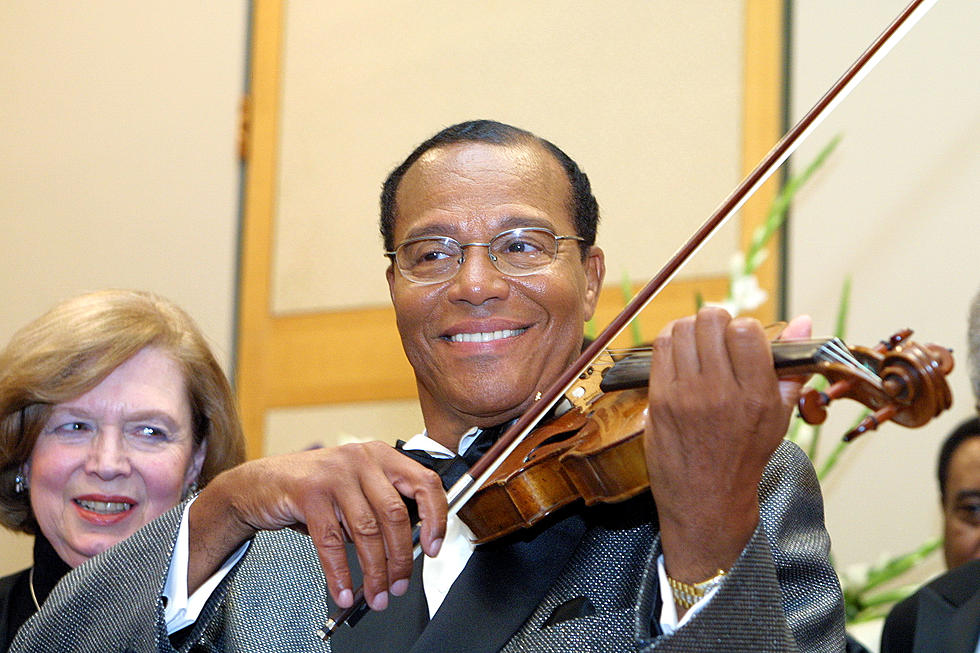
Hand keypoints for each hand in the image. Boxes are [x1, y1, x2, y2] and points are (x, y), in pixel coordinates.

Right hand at [187, 442, 446, 611]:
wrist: (260, 483)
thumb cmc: (314, 489)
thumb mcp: (357, 487)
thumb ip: (383, 505)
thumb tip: (410, 547)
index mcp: (381, 455)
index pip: (425, 483)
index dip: (436, 518)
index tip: (434, 548)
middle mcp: (361, 459)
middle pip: (395, 515)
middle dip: (401, 559)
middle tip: (399, 586)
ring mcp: (335, 473)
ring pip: (367, 531)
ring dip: (374, 571)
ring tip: (376, 595)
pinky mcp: (309, 492)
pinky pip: (331, 541)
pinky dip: (340, 573)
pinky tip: (344, 591)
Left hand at [643, 307, 810, 586]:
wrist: (706, 500)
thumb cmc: (746, 456)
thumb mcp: (780, 416)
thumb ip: (791, 366)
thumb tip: (802, 320)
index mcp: (757, 396)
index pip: (747, 330)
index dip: (744, 327)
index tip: (742, 341)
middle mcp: (722, 393)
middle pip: (711, 322)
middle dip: (717, 323)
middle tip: (718, 339)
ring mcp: (687, 396)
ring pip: (683, 329)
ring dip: (691, 329)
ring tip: (698, 345)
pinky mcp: (660, 399)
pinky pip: (661, 348)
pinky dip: (671, 342)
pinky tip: (680, 354)